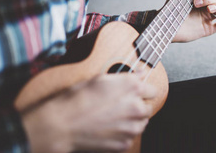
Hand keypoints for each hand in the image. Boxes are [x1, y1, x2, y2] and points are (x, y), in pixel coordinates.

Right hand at [21, 73, 155, 152]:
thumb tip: (142, 73)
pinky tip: (108, 129)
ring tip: (112, 118)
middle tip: (120, 107)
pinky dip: (123, 135)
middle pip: (148, 108)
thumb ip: (127, 76)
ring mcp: (132, 127)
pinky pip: (130, 137)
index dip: (142, 91)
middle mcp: (136, 107)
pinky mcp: (125, 143)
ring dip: (132, 121)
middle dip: (138, 107)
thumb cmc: (78, 98)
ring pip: (142, 124)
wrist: (63, 125)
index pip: (152, 90)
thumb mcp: (101, 78)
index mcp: (132, 87)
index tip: (135, 93)